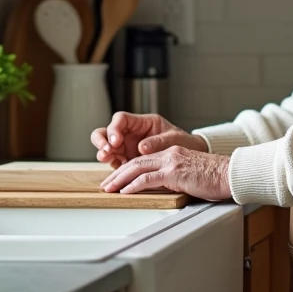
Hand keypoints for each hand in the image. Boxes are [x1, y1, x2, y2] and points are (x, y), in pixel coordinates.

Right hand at [90, 111, 207, 167]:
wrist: (189, 158)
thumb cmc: (183, 142)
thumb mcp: (174, 139)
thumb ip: (158, 142)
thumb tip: (142, 148)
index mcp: (142, 123)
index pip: (121, 119)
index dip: (115, 128)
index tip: (116, 140)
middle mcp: (131, 134)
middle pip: (107, 132)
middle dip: (102, 140)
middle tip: (107, 150)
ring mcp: (128, 148)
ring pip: (107, 147)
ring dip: (104, 153)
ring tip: (106, 159)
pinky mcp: (128, 161)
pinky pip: (115, 163)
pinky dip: (113, 167)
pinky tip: (115, 172)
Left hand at [100, 146, 231, 200]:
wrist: (230, 173)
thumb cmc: (215, 178)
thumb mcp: (191, 174)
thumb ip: (175, 177)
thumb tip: (164, 189)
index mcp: (172, 153)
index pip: (143, 160)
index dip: (127, 170)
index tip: (117, 180)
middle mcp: (169, 154)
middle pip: (136, 162)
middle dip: (118, 174)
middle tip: (106, 184)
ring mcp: (171, 161)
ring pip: (137, 168)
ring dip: (120, 180)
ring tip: (109, 188)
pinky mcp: (174, 172)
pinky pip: (148, 178)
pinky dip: (133, 185)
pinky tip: (124, 191)